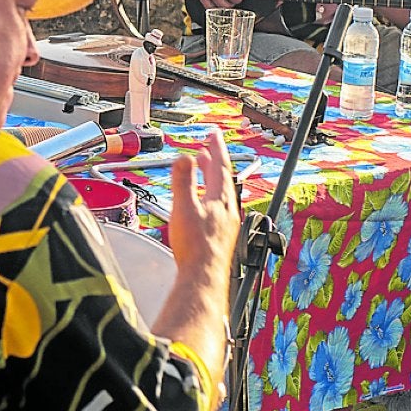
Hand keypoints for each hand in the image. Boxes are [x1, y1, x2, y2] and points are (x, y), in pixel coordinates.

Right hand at [165, 128, 239, 280]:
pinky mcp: (221, 234)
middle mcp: (228, 209)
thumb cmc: (195, 247)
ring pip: (222, 192)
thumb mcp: (183, 208)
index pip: (220, 167)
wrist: (203, 277)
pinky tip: (203, 200)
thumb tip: (183, 158)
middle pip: (223, 178)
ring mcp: (226, 223)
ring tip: (204, 166)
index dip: (216, 148)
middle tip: (209, 145)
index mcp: (221, 200)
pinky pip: (219, 205)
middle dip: (215, 159)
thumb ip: (183, 182)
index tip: (214, 134)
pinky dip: (210, 193)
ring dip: (212, 176)